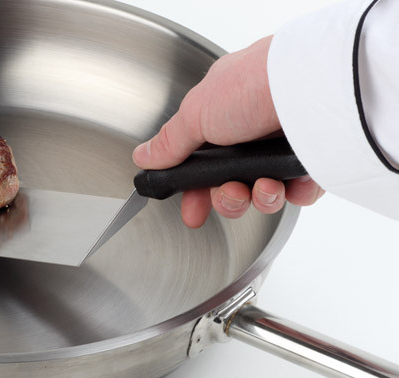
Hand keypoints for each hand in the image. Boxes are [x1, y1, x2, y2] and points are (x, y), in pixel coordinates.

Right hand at [132, 36, 323, 227]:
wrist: (310, 85)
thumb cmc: (252, 85)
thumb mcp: (195, 114)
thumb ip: (169, 142)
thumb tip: (144, 157)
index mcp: (221, 117)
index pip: (201, 164)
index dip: (195, 192)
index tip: (192, 211)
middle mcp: (252, 132)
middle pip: (232, 185)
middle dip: (228, 199)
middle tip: (231, 193)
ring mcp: (282, 146)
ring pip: (263, 194)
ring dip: (259, 198)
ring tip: (263, 186)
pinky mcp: (313, 159)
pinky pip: (299, 192)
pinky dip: (293, 193)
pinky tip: (288, 182)